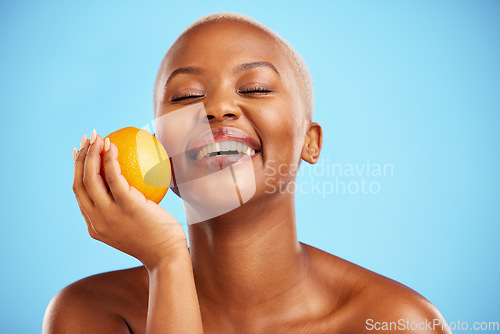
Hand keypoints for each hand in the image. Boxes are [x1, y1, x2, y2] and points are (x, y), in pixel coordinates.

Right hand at [72, 131, 186, 269]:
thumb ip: (127, 210)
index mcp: (95, 227)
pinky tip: (114, 145)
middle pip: (79, 184)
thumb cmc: (158, 240)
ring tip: (98, 137)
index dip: (76, 172)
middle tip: (86, 139)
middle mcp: (96, 221)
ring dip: (90, 153)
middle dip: (78, 158)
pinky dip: (109, 158)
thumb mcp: (135, 227)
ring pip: (90, 178)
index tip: (80, 155)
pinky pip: (114, 177)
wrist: (167, 258)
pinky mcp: (126, 206)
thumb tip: (133, 185)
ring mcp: (109, 215)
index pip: (80, 195)